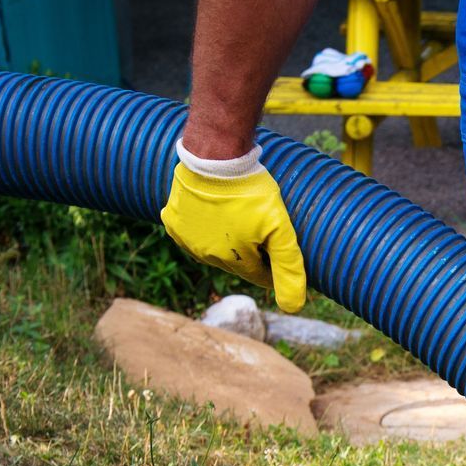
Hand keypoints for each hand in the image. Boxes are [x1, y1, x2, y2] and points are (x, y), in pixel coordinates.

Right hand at [159, 157, 307, 311]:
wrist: (215, 158)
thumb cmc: (251, 192)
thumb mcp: (280, 229)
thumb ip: (289, 268)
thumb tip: (293, 308)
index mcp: (233, 261)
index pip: (260, 275)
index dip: (273, 264)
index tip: (280, 249)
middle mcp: (206, 256)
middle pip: (236, 261)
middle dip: (251, 250)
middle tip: (260, 227)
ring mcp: (185, 238)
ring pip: (212, 247)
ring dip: (226, 239)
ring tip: (238, 217)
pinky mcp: (172, 220)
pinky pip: (189, 231)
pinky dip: (201, 226)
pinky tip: (210, 214)